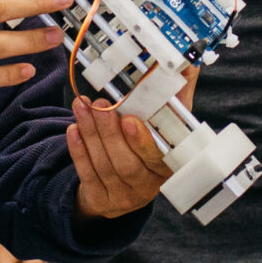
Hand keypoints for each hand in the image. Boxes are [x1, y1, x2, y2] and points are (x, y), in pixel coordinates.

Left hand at [69, 97, 170, 217]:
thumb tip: (189, 63)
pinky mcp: (101, 199)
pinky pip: (88, 175)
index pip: (157, 158)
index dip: (142, 141)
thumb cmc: (147, 145)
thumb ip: (177, 95)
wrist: (123, 184)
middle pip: (126, 163)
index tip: (129, 120)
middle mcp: (147, 186)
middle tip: (99, 106)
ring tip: (82, 107)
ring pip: (105, 166)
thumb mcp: (166, 123)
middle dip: (110, 133)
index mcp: (167, 167)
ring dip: (91, 135)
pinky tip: (73, 129)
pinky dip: (79, 151)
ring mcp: (123, 196)